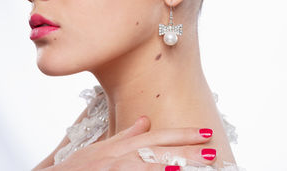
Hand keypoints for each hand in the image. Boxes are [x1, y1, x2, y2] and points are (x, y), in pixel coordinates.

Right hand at [41, 116, 215, 170]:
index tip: (205, 133)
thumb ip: (123, 136)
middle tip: (213, 151)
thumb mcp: (97, 150)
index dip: (181, 135)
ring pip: (150, 168)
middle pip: (159, 154)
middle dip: (188, 153)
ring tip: (202, 167)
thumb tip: (144, 120)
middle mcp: (119, 159)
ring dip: (176, 167)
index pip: (156, 137)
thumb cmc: (73, 170)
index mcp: (119, 148)